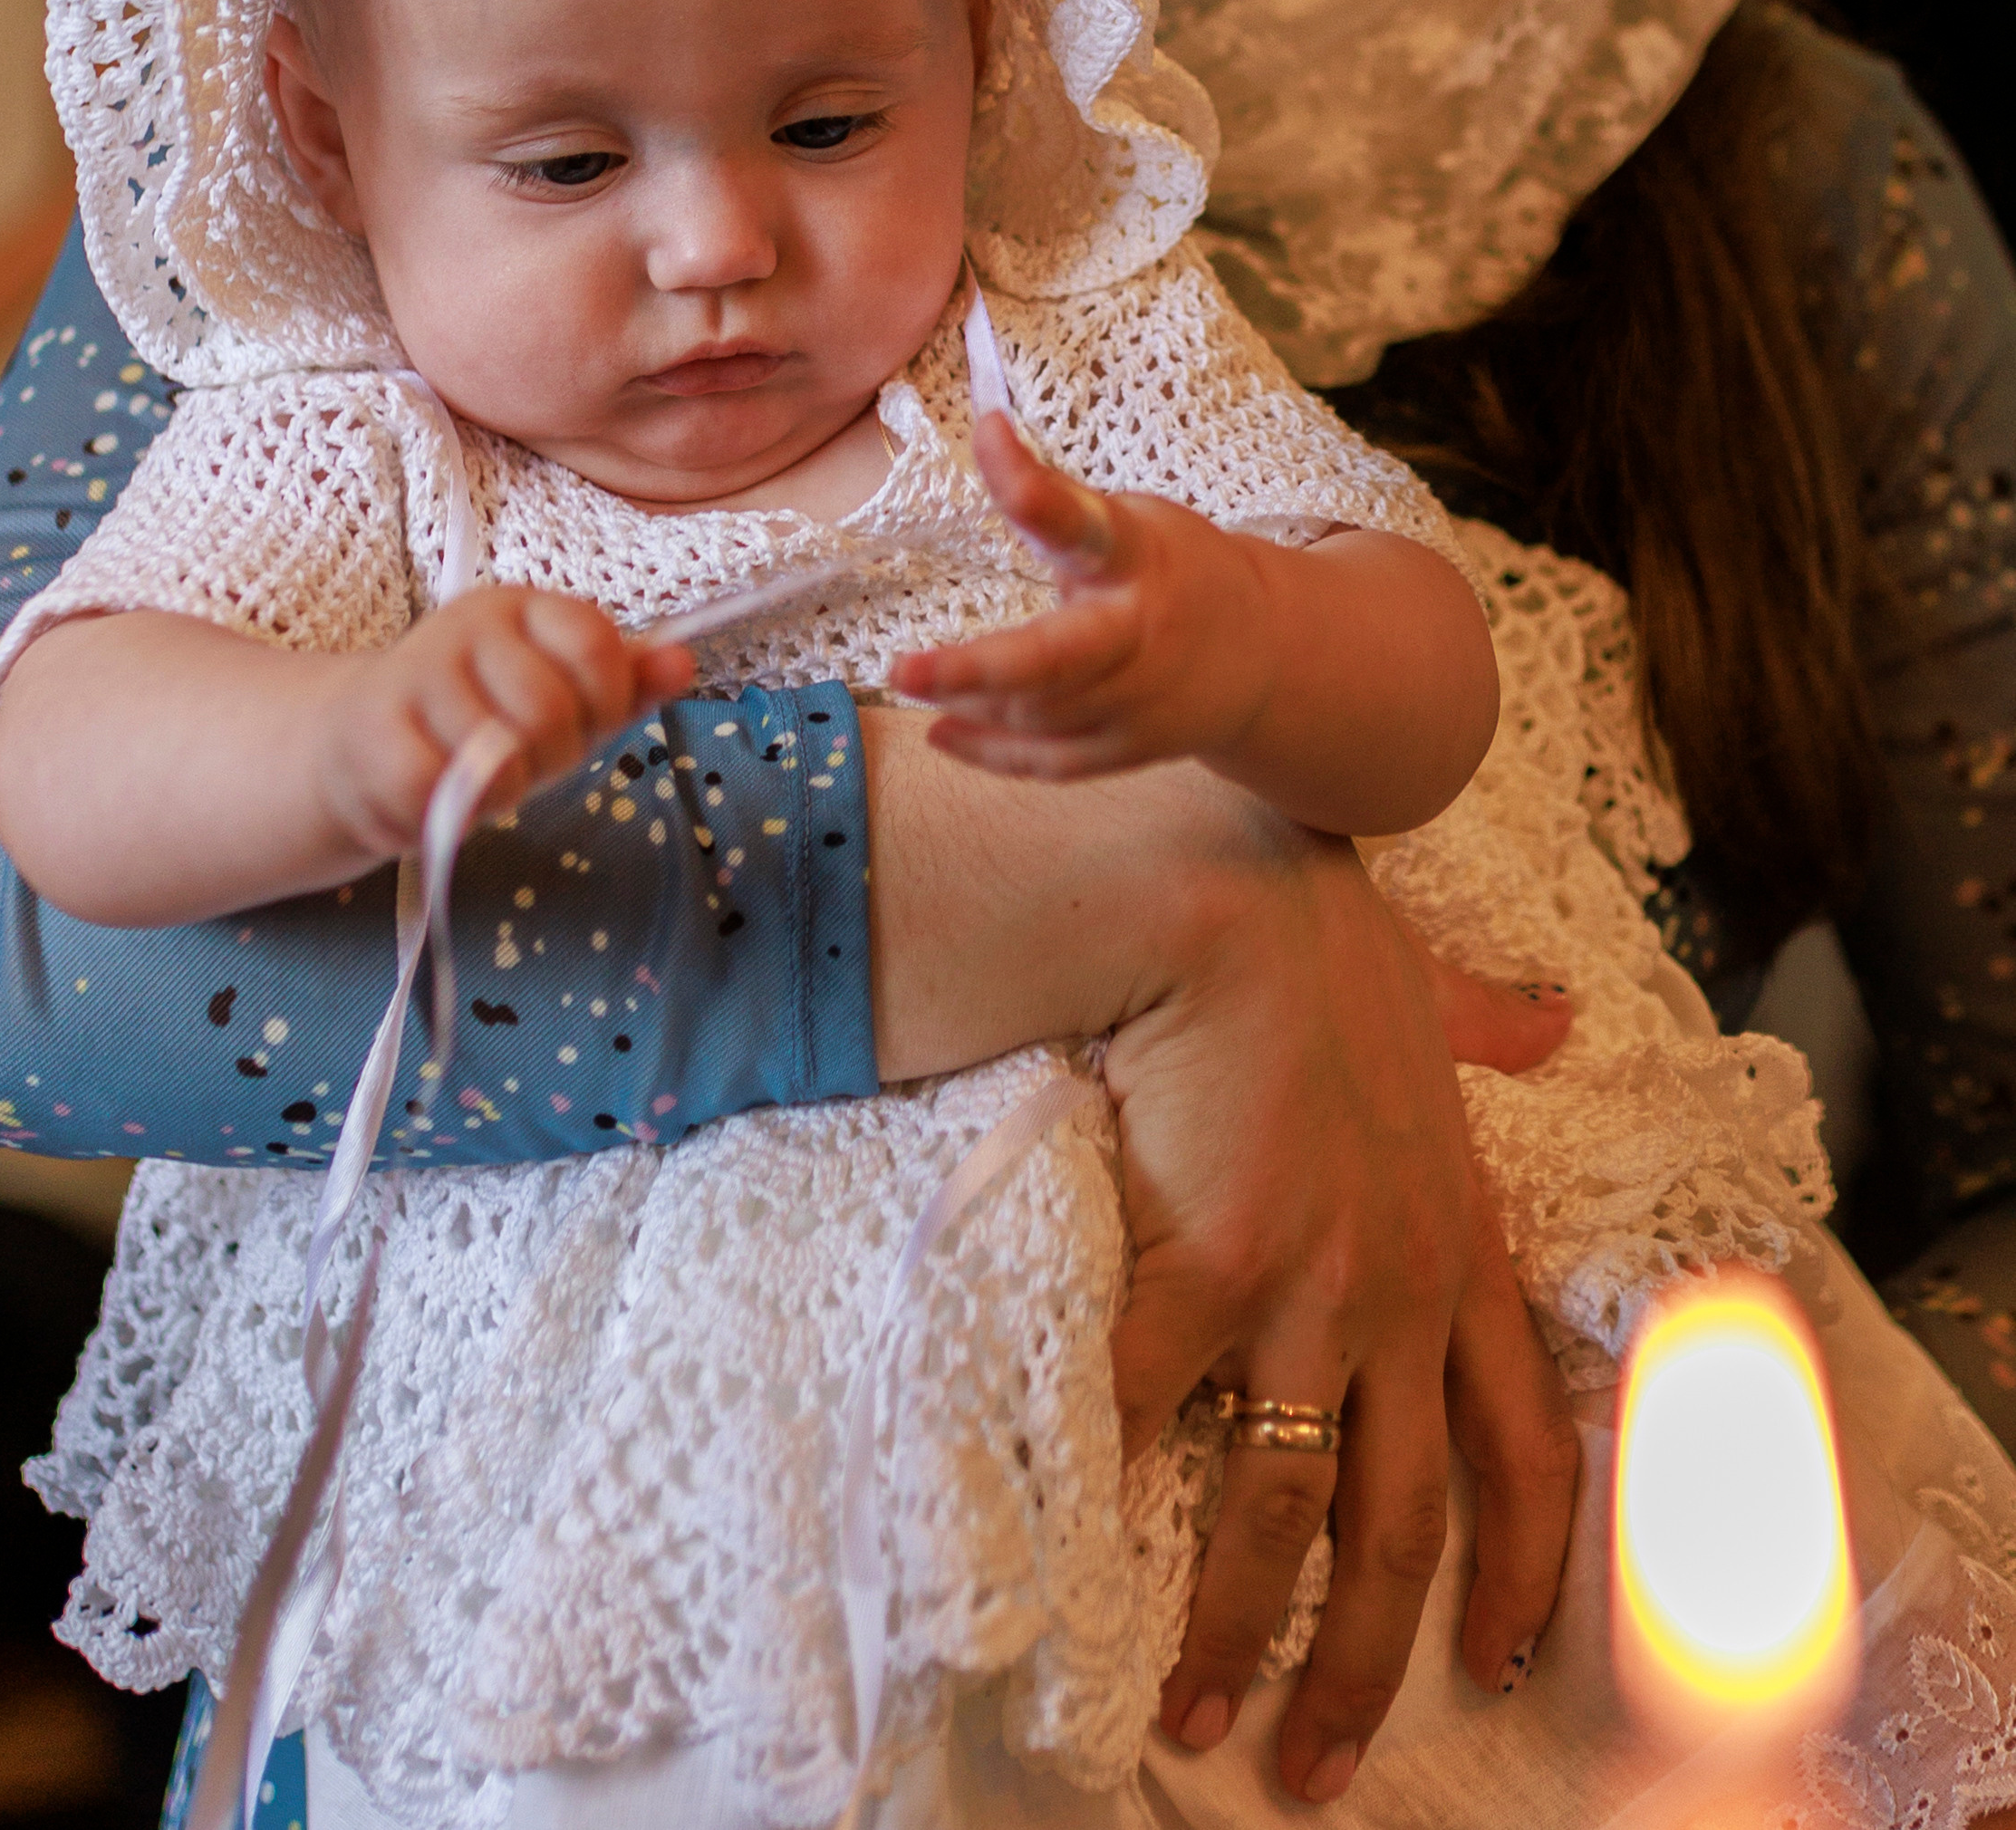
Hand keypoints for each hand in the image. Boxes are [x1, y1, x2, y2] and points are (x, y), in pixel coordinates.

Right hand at [317, 587, 692, 866]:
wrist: (361, 747)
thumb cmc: (480, 722)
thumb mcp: (563, 700)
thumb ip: (625, 684)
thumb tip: (683, 664)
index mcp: (525, 606)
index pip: (596, 645)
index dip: (604, 702)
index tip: (584, 722)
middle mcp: (469, 623)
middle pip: (548, 710)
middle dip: (546, 758)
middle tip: (518, 760)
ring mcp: (416, 669)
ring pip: (496, 757)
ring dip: (495, 792)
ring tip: (470, 775)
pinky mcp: (371, 725)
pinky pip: (437, 789)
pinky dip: (444, 811)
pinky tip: (431, 793)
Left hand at [892, 408, 1287, 780]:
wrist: (1266, 654)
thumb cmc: (1179, 570)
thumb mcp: (1132, 521)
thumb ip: (1060, 502)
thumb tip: (986, 436)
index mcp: (1138, 561)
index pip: (1083, 527)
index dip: (1033, 494)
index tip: (987, 438)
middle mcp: (1140, 637)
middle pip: (1054, 662)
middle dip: (974, 671)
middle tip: (901, 671)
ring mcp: (1138, 704)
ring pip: (1040, 716)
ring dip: (969, 702)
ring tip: (909, 680)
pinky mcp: (1130, 749)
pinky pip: (1051, 762)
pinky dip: (991, 753)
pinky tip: (941, 732)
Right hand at [1105, 838, 1576, 1800]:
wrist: (1234, 895)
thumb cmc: (1323, 938)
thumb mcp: (1435, 1000)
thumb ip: (1491, 1029)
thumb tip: (1555, 1022)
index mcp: (1462, 1251)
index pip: (1528, 1450)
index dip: (1527, 1574)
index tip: (1503, 1669)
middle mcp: (1403, 1292)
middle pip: (1406, 1522)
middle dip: (1366, 1662)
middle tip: (1319, 1766)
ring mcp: (1314, 1287)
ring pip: (1289, 1505)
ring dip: (1241, 1626)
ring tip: (1193, 1712)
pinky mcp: (1214, 1265)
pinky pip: (1156, 1412)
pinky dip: (1117, 1490)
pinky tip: (1083, 1556)